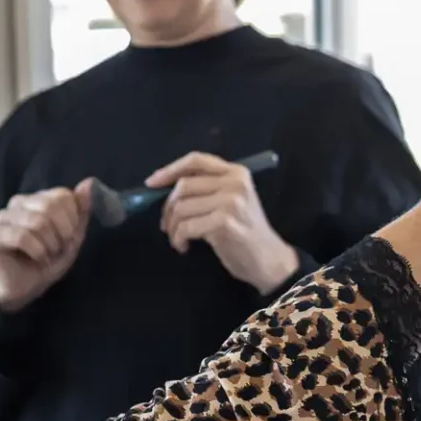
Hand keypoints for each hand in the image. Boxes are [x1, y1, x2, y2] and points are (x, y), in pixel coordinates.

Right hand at [0, 182, 92, 312]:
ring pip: (37, 221)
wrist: (26, 288)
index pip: (62, 195)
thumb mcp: (72, 238)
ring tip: (47, 255)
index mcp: (37, 199)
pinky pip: (22, 237)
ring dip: (50, 245)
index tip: (69, 237)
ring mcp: (3, 216)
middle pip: (50, 205)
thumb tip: (89, 183)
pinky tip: (37, 259)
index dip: (72, 219)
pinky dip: (37, 252)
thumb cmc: (48, 261)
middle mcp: (18, 202)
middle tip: (59, 248)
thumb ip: (81, 211)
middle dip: (62, 233)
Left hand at [146, 152, 299, 291]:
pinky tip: (184, 247)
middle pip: (183, 186)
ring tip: (178, 239)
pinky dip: (178, 239)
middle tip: (167, 225)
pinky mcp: (224, 222)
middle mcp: (234, 182)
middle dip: (168, 208)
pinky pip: (186, 227)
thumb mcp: (232, 201)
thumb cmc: (246, 232)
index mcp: (236, 172)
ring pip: (181, 208)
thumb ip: (207, 188)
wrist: (269, 260)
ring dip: (172, 227)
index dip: (170, 169)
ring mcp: (231, 202)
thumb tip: (164, 187)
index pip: (196, 160)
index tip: (151, 183)